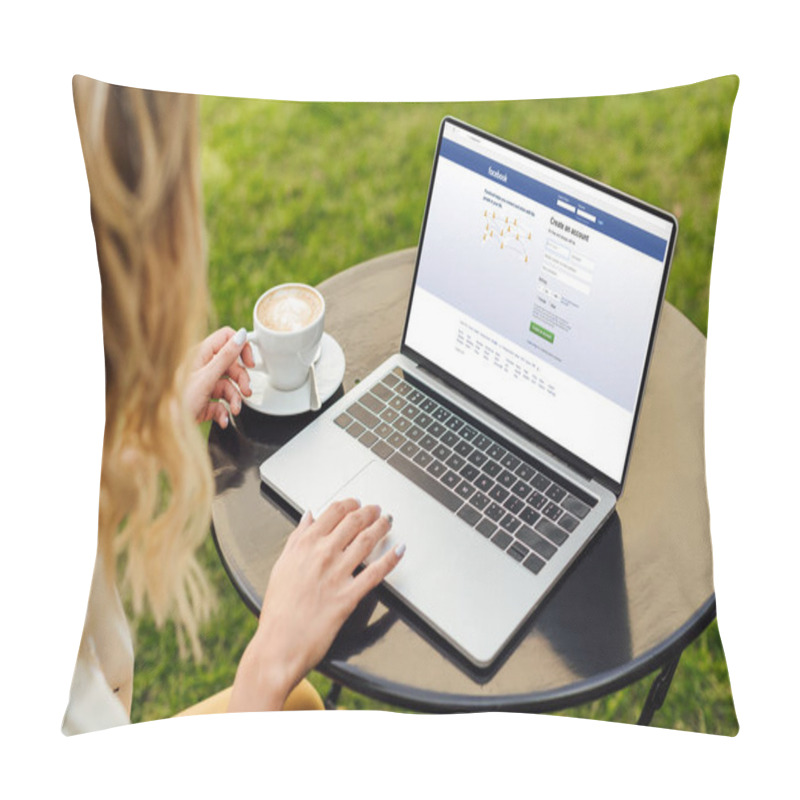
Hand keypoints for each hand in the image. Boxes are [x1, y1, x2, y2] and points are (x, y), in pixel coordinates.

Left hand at [184, 327, 254, 426]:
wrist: (168, 427)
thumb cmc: (179, 401)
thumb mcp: (206, 377)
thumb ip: (226, 357)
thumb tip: (241, 336)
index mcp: (200, 354)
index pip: (226, 339)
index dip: (241, 347)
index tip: (250, 362)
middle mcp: (202, 366)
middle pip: (232, 365)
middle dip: (241, 380)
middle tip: (246, 391)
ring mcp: (204, 383)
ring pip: (229, 385)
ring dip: (235, 399)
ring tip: (235, 409)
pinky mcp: (205, 400)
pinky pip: (222, 401)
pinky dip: (225, 411)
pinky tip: (224, 418)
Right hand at [229, 499, 404, 711]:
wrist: (279, 645)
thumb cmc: (278, 610)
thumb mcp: (281, 566)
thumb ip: (296, 539)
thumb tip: (308, 517)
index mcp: (304, 546)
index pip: (332, 513)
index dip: (349, 503)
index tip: (355, 503)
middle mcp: (322, 555)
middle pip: (353, 522)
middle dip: (369, 511)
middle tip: (376, 510)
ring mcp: (337, 575)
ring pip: (367, 541)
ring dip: (382, 527)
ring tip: (388, 522)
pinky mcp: (349, 596)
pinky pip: (376, 573)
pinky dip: (391, 559)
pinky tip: (399, 551)